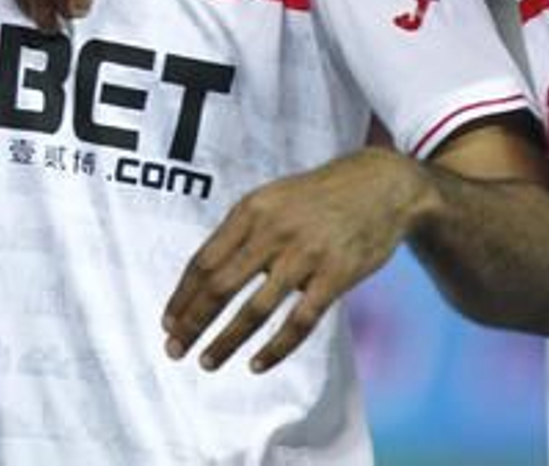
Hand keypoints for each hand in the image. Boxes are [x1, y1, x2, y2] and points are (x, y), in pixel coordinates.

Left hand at [162, 148, 426, 373]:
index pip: (204, 260)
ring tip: (207, 362)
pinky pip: (300, 321)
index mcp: (251, 210)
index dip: (182, 295)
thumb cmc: (318, 196)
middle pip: (220, 286)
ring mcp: (305, 254)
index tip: (168, 322)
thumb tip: (205, 275)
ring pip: (255, 309)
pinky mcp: (336, 275)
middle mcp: (272, 231)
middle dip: (192, 322)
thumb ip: (241, 231)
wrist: (381, 185)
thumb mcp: (272, 198)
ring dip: (226, 340)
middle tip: (174, 349)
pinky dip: (276, 348)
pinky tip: (257, 364)